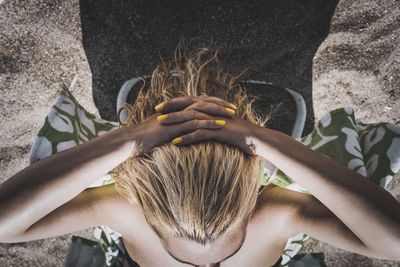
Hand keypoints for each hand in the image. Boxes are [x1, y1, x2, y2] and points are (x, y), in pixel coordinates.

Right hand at [126, 95, 241, 155]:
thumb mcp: (162, 133)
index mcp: (175, 109)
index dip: (212, 103)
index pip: (197, 102)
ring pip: (201, 110)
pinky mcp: (174, 126)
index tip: (225, 106)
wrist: (131, 141)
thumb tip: (183, 135)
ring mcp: (175, 116)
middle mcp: (177, 110)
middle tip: (233, 108)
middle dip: (219, 104)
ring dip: (217, 112)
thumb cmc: (145, 139)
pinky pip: (194, 122)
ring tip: (231, 115)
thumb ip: (174, 130)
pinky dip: (208, 123)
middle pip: (202, 102)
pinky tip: (220, 125)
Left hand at [154, 95, 261, 154]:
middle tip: (155, 112)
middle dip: (171, 108)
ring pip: (191, 118)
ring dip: (175, 121)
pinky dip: (187, 137)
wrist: (256, 139)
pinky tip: (175, 142)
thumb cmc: (239, 134)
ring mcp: (215, 120)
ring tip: (160, 125)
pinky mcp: (219, 131)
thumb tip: (200, 120)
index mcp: (211, 108)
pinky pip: (200, 134)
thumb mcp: (223, 125)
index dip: (175, 103)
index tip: (161, 107)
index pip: (189, 102)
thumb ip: (211, 120)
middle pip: (187, 107)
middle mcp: (212, 111)